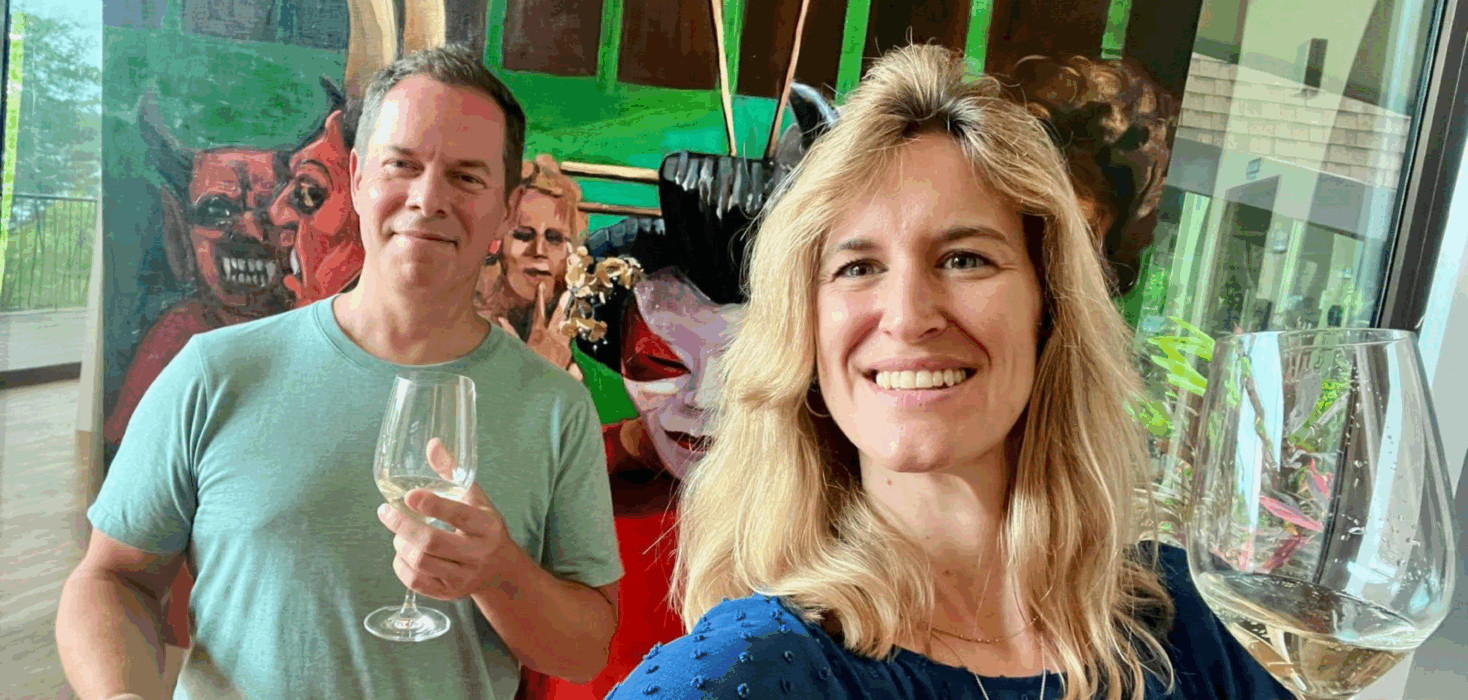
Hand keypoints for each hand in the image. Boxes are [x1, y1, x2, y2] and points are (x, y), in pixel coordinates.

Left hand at [375, 439, 509, 600]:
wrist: (500, 570)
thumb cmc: (483, 527)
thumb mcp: (475, 498)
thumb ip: (452, 472)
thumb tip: (431, 443)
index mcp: (486, 527)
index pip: (458, 516)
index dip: (432, 505)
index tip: (409, 495)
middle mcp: (477, 554)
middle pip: (431, 543)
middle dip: (402, 526)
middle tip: (385, 512)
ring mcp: (462, 578)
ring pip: (420, 563)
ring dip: (401, 544)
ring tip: (398, 533)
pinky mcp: (449, 593)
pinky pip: (415, 582)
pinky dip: (400, 565)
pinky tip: (402, 552)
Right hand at [498, 283, 574, 374]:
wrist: (542, 388)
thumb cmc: (528, 368)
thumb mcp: (518, 350)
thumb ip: (510, 333)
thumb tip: (499, 319)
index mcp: (538, 334)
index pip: (538, 312)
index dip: (539, 298)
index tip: (541, 286)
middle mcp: (552, 337)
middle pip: (558, 316)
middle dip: (563, 302)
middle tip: (568, 291)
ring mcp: (562, 345)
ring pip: (567, 327)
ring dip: (569, 317)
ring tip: (575, 308)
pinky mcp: (568, 354)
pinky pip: (569, 341)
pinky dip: (570, 335)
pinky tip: (573, 330)